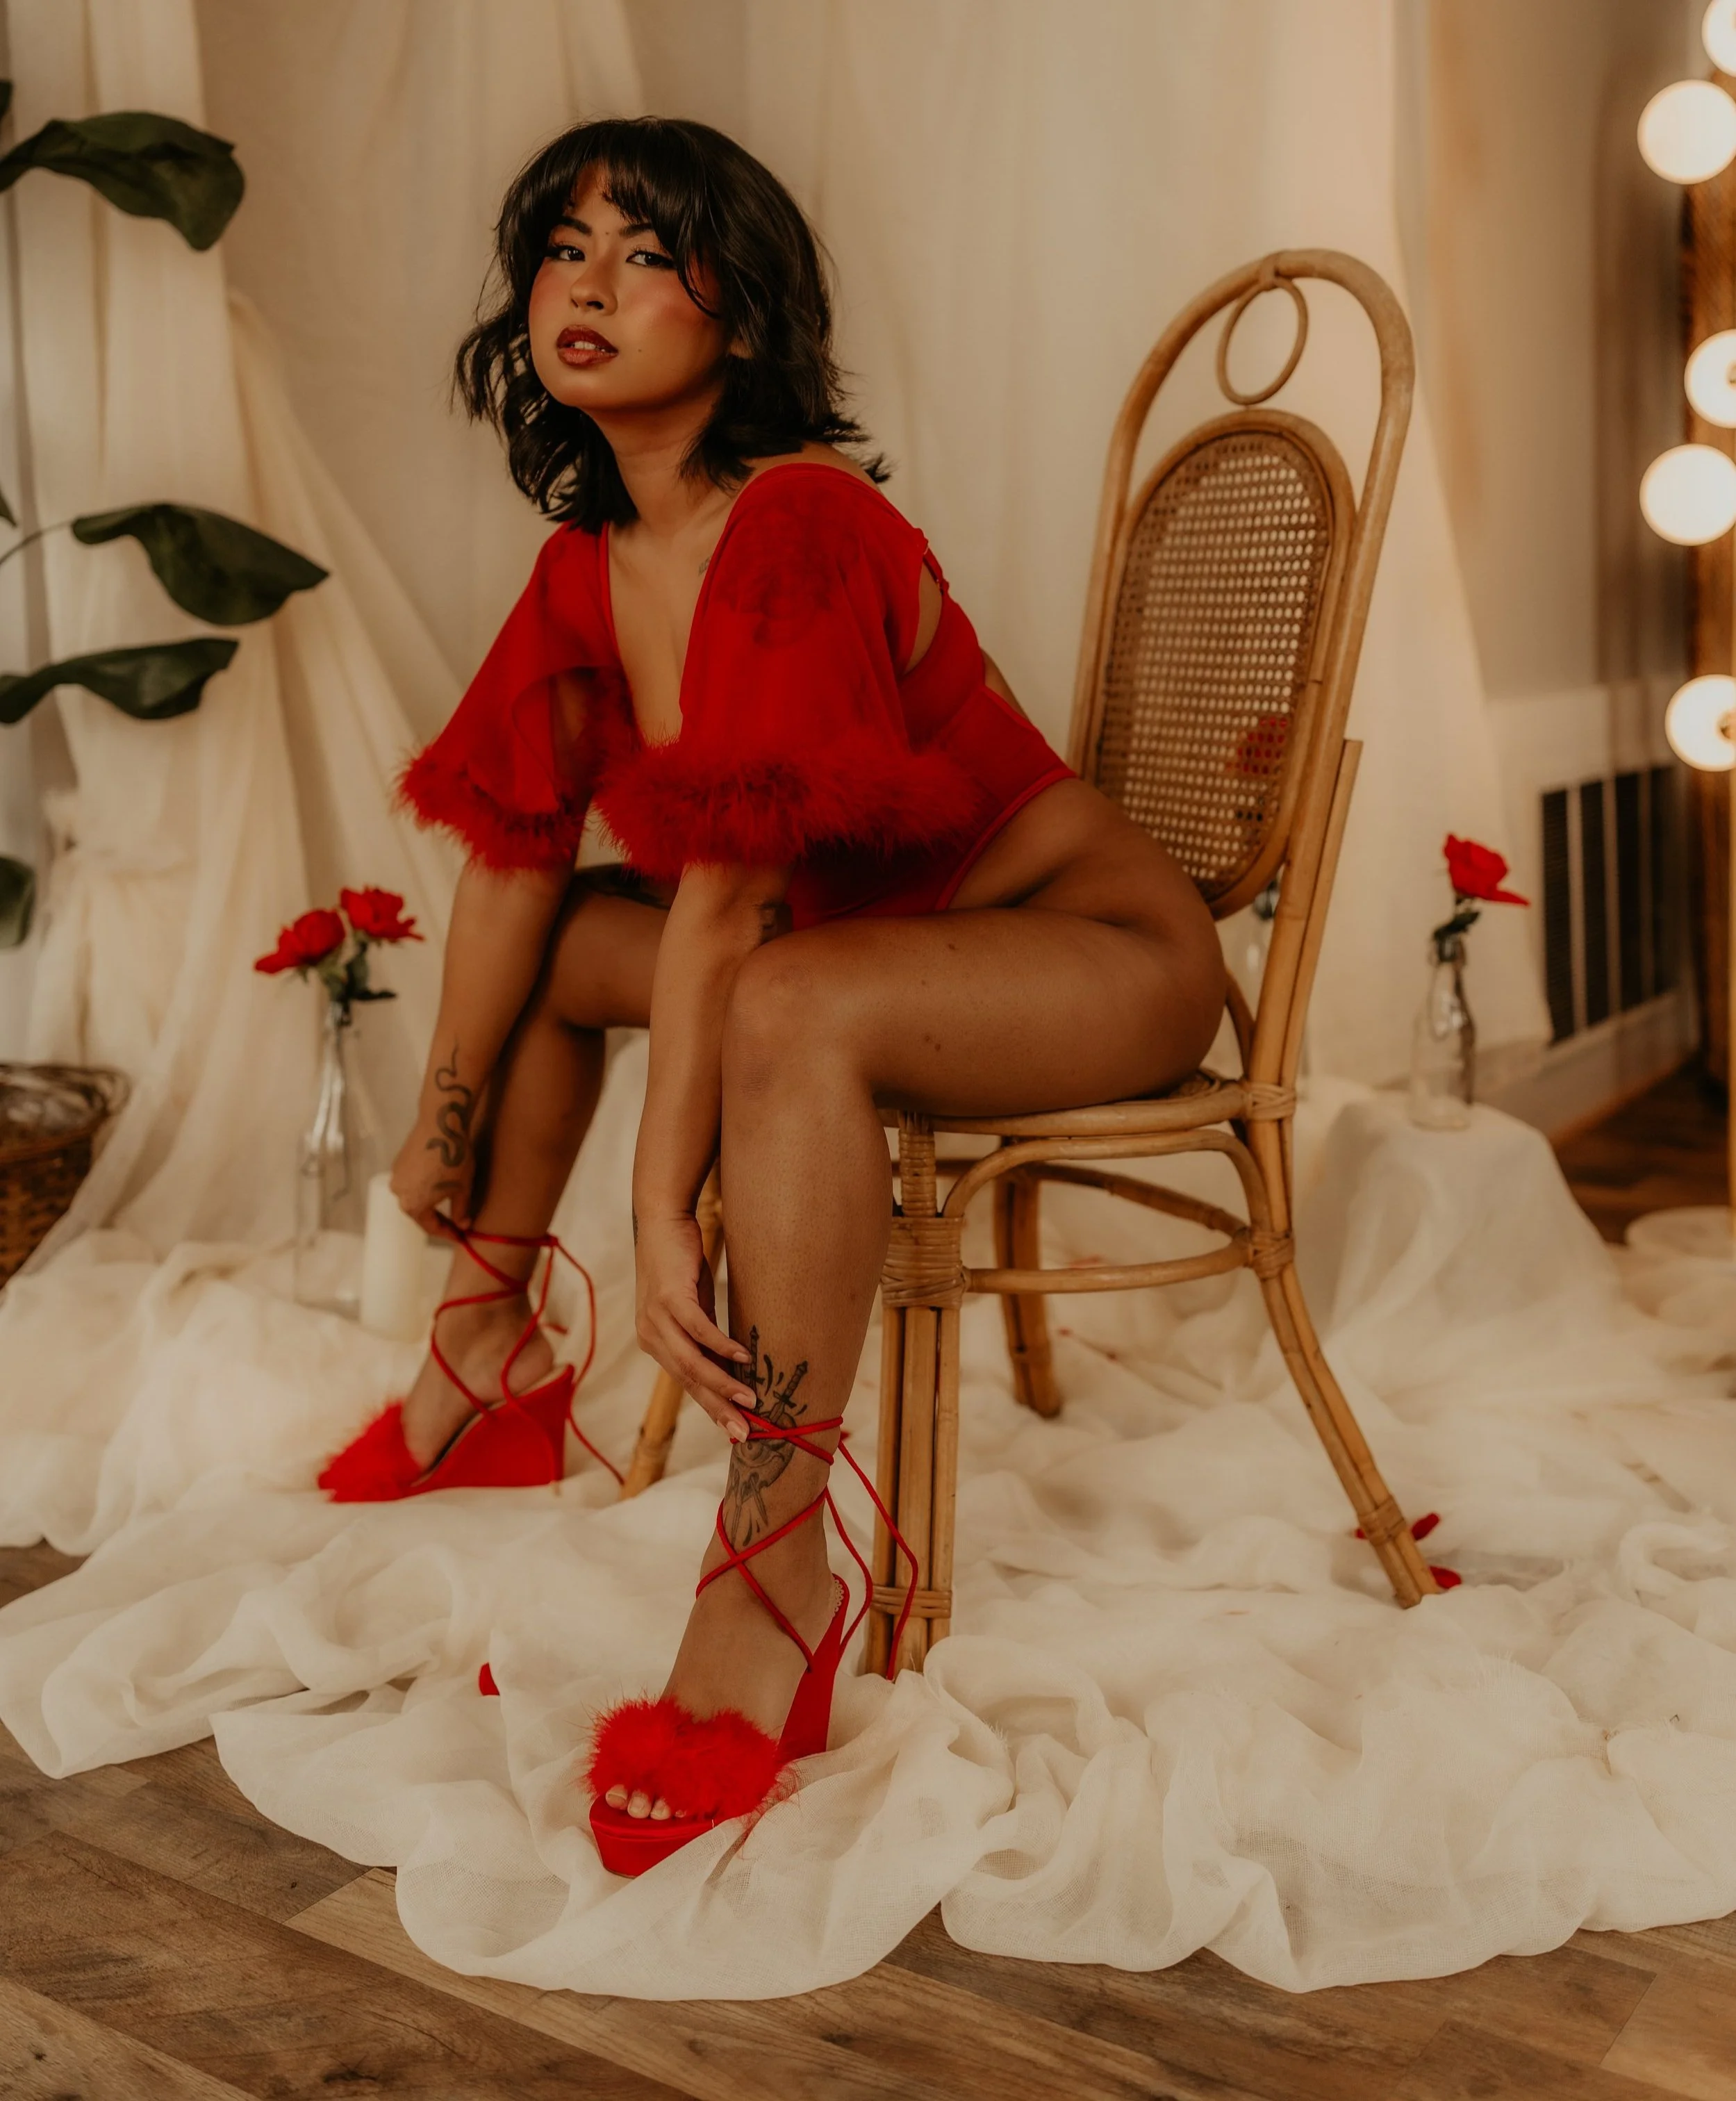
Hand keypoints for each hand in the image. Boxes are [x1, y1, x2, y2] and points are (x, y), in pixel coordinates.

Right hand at [390, 1112, 475, 1234]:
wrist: (441, 1125)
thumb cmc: (454, 1159)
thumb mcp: (462, 1189)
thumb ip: (460, 1211)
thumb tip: (462, 1225)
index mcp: (413, 1206)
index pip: (431, 1227)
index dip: (447, 1234)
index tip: (459, 1236)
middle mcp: (399, 1194)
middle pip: (420, 1213)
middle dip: (437, 1219)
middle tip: (455, 1223)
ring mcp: (396, 1176)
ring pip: (414, 1197)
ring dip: (429, 1202)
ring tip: (446, 1204)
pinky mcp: (398, 1162)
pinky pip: (411, 1182)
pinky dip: (423, 1187)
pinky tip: (437, 1184)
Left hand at [634, 1214, 755, 1438]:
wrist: (662, 1220)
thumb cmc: (681, 1263)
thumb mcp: (693, 1306)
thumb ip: (703, 1336)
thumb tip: (730, 1362)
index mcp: (656, 1343)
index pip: (686, 1383)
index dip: (711, 1408)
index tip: (735, 1430)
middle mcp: (651, 1337)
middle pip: (689, 1381)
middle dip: (719, 1410)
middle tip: (745, 1433)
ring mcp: (657, 1319)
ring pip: (692, 1362)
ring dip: (723, 1384)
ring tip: (749, 1401)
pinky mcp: (670, 1298)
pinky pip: (699, 1330)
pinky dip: (722, 1346)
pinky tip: (743, 1358)